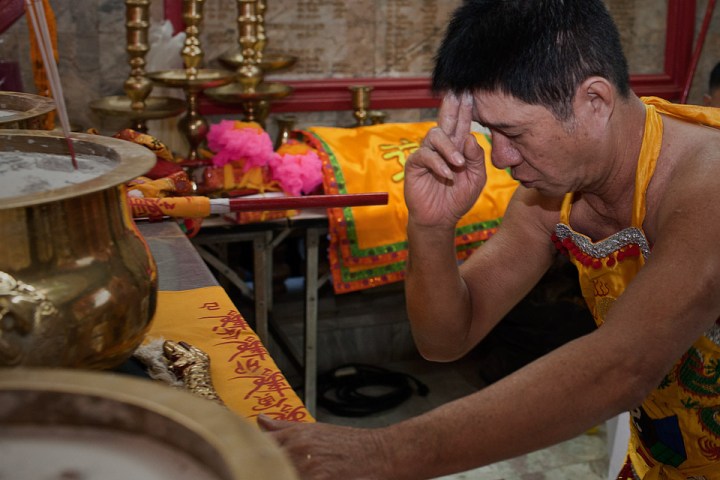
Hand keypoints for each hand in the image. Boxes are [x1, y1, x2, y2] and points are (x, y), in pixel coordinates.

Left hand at [258, 415, 392, 479]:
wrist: (383, 454)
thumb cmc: (352, 445)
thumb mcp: (316, 431)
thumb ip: (284, 429)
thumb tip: (260, 421)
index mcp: (294, 437)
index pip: (259, 449)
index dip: (251, 461)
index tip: (243, 467)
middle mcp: (298, 451)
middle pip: (267, 467)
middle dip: (263, 472)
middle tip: (262, 472)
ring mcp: (310, 470)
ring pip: (280, 474)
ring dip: (280, 475)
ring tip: (286, 474)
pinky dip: (297, 479)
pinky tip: (307, 478)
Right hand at [404, 92, 486, 228]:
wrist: (440, 218)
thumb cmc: (458, 197)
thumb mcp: (475, 178)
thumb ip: (476, 158)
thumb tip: (470, 137)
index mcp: (457, 146)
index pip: (462, 123)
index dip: (466, 107)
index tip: (471, 91)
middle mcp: (441, 146)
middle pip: (446, 119)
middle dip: (452, 105)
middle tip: (458, 91)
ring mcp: (427, 153)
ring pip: (435, 135)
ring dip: (449, 148)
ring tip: (458, 164)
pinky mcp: (415, 164)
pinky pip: (425, 156)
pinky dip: (438, 164)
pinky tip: (447, 174)